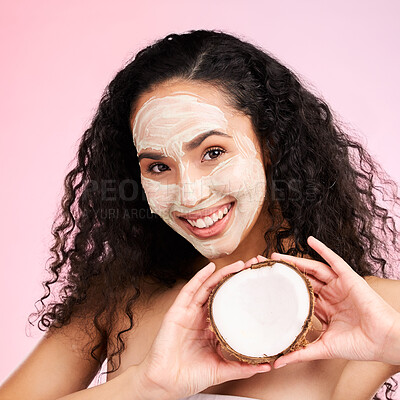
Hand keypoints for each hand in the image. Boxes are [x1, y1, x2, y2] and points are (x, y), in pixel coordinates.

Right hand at [135, 257, 270, 399]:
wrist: (166, 384)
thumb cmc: (190, 377)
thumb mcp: (221, 370)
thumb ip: (242, 367)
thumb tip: (266, 366)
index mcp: (210, 329)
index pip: (229, 306)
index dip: (242, 295)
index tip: (257, 287)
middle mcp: (200, 318)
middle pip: (219, 293)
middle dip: (234, 280)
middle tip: (250, 269)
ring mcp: (188, 313)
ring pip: (207, 288)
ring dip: (221, 275)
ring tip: (237, 265)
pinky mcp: (177, 312)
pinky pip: (189, 291)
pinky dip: (199, 278)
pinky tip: (209, 268)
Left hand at [268, 236, 399, 367]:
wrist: (384, 341)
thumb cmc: (359, 345)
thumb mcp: (324, 348)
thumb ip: (301, 353)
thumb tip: (277, 363)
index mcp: (324, 310)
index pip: (299, 297)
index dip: (283, 291)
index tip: (265, 287)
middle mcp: (330, 295)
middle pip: (303, 280)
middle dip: (285, 274)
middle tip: (266, 267)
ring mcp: (338, 285)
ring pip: (313, 269)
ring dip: (296, 261)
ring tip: (278, 256)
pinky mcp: (349, 277)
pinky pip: (334, 260)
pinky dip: (323, 249)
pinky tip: (310, 240)